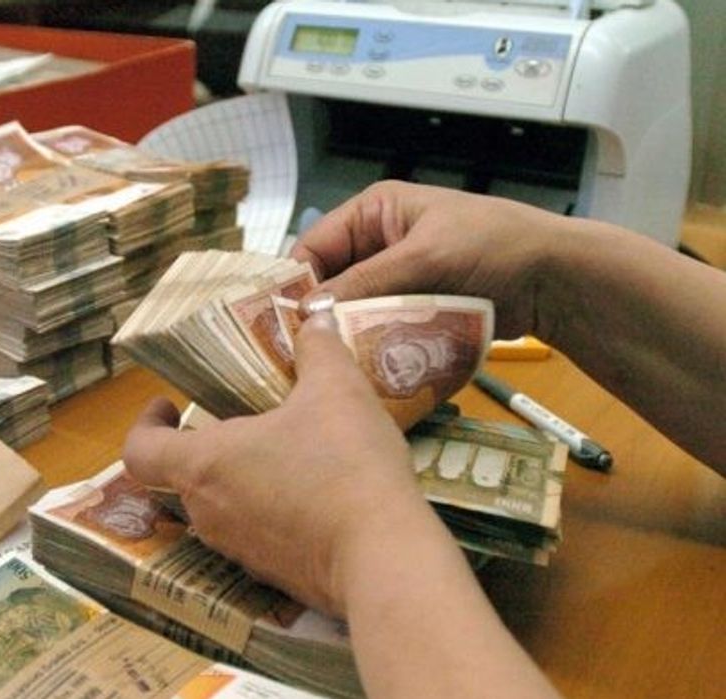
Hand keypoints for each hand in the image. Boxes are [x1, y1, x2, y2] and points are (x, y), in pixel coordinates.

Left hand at [123, 308, 442, 616]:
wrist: (382, 557)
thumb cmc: (343, 464)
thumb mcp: (337, 390)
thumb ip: (319, 349)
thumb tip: (315, 317)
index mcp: (204, 464)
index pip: (140, 451)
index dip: (145, 425)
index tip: (168, 406)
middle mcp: (208, 512)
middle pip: (184, 477)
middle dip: (206, 447)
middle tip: (242, 422)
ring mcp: (239, 550)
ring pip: (221, 509)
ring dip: (241, 480)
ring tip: (284, 453)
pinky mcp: (273, 576)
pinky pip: (258, 537)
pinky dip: (273, 514)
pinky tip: (317, 497)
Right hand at [290, 180, 570, 338]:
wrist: (556, 278)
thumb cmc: (493, 245)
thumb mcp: (425, 256)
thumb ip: (367, 281)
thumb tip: (312, 310)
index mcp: (374, 212)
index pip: (314, 246)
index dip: (295, 283)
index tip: (281, 323)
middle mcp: (378, 244)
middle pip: (330, 283)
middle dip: (320, 315)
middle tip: (302, 354)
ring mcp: (397, 280)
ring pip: (352, 311)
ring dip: (346, 335)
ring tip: (331, 366)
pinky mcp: (414, 310)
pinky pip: (379, 329)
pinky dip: (371, 347)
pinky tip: (361, 368)